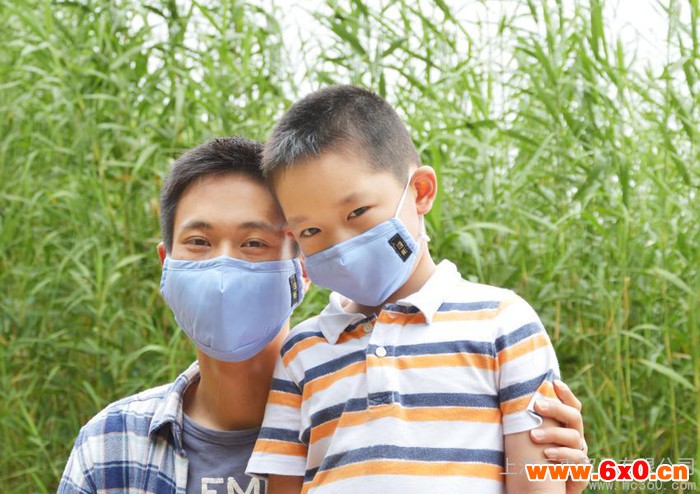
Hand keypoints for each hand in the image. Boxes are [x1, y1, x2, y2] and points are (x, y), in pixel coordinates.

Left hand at [530, 379, 588, 493]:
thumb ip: (530, 420)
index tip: (554, 382)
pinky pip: (578, 461)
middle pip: (574, 417)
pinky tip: (548, 454)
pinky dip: (562, 456)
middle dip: (556, 409)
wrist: (541, 492)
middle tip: (537, 405)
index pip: (572, 406)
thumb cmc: (533, 461)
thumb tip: (510, 394)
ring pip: (574, 438)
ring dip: (553, 434)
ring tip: (533, 435)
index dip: (566, 394)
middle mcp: (576, 439)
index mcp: (566, 428)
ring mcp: (580, 456)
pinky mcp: (581, 474)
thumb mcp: (530, 439)